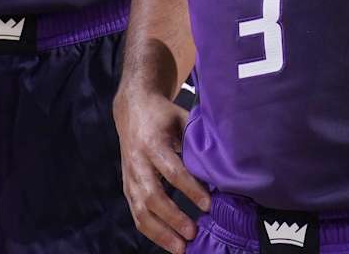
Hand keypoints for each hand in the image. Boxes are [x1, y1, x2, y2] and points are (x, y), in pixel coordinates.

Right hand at [115, 89, 208, 253]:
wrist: (132, 108)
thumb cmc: (162, 115)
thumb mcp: (181, 118)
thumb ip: (196, 140)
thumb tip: (221, 164)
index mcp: (153, 143)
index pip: (172, 171)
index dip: (190, 189)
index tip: (208, 204)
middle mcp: (138, 162)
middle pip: (153, 196)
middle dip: (173, 217)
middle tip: (193, 232)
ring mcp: (130, 177)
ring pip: (141, 210)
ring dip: (160, 232)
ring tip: (181, 247)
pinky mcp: (127, 187)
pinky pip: (136, 214)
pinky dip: (151, 231)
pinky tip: (167, 242)